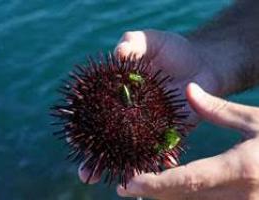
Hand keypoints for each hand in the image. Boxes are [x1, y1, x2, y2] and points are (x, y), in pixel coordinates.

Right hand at [78, 30, 223, 183]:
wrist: (203, 60)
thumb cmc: (172, 49)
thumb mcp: (148, 40)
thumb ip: (130, 43)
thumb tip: (116, 55)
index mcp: (121, 94)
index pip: (97, 114)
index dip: (84, 126)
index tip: (73, 138)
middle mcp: (133, 114)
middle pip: (111, 139)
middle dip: (98, 159)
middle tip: (85, 174)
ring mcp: (153, 125)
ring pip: (135, 150)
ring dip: (126, 168)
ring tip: (117, 183)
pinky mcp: (175, 130)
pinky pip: (165, 149)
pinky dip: (160, 161)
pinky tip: (155, 173)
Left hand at [117, 83, 258, 199]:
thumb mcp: (256, 120)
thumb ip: (218, 109)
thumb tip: (188, 89)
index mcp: (241, 171)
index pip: (185, 182)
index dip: (153, 185)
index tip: (126, 184)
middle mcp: (241, 198)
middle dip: (154, 195)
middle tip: (131, 185)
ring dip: (169, 199)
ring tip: (150, 188)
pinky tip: (180, 191)